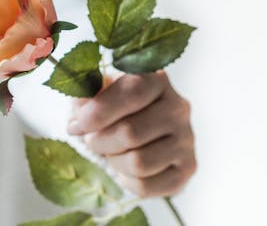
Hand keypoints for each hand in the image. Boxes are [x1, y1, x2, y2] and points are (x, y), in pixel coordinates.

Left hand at [68, 71, 195, 196]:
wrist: (144, 132)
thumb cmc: (115, 109)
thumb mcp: (98, 95)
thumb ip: (85, 100)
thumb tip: (78, 123)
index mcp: (157, 80)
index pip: (132, 92)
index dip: (100, 112)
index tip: (78, 125)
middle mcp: (178, 107)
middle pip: (130, 133)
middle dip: (100, 142)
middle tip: (92, 140)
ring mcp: (187, 138)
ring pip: (138, 163)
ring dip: (114, 162)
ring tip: (111, 153)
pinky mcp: (188, 167)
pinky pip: (146, 186)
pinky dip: (127, 181)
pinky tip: (126, 169)